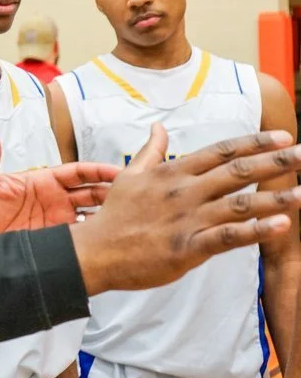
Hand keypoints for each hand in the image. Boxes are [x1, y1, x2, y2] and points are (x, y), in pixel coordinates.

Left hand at [0, 130, 118, 238]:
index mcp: (43, 180)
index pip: (78, 172)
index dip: (99, 171)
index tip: (119, 172)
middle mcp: (56, 200)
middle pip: (93, 193)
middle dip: (114, 192)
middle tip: (135, 196)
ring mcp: (59, 221)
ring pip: (93, 215)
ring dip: (110, 215)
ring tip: (129, 218)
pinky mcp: (57, 241)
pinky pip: (82, 239)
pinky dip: (98, 238)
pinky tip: (112, 240)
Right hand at [72, 125, 300, 294]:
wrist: (95, 250)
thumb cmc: (114, 215)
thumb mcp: (130, 176)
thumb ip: (151, 151)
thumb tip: (159, 127)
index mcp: (172, 173)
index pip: (221, 151)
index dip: (254, 142)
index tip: (283, 135)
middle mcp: (184, 191)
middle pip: (238, 172)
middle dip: (276, 162)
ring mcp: (187, 219)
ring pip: (240, 204)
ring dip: (275, 197)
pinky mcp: (188, 247)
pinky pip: (229, 237)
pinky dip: (257, 230)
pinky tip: (282, 226)